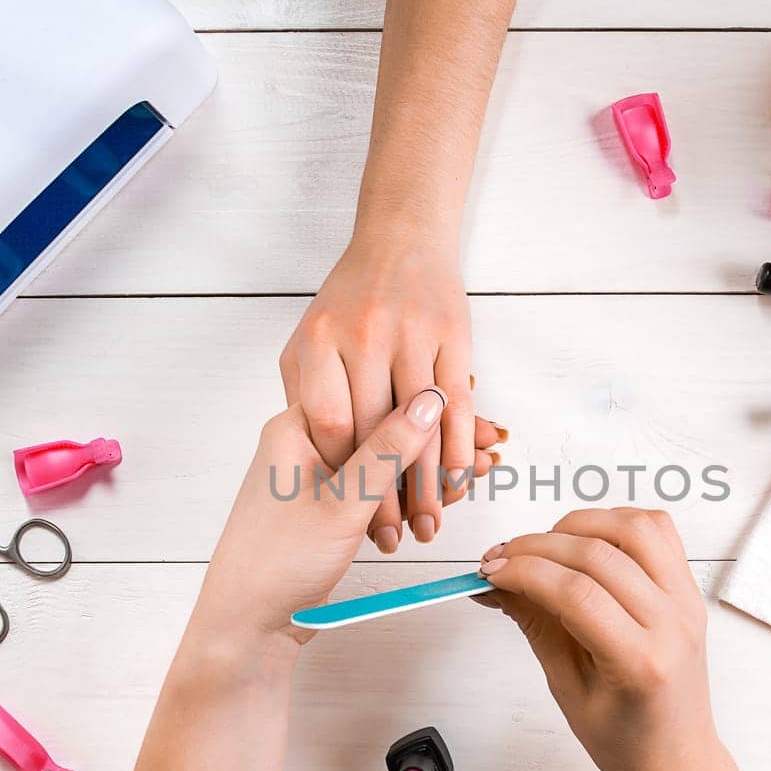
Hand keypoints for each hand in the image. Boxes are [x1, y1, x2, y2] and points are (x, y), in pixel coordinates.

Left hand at [182, 386, 450, 668]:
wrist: (249, 625)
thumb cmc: (273, 564)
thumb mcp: (341, 502)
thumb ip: (387, 450)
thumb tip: (428, 402)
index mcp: (296, 426)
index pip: (370, 393)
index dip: (425, 403)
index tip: (467, 409)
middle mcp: (307, 444)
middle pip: (384, 427)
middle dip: (437, 440)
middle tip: (486, 447)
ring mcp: (320, 477)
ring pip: (386, 461)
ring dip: (429, 470)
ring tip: (473, 474)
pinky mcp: (331, 507)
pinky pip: (379, 489)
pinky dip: (410, 495)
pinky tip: (442, 499)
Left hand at [280, 238, 479, 553]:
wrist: (401, 233)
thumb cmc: (353, 296)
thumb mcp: (311, 344)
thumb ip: (309, 394)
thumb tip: (307, 457)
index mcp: (316, 344)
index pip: (329, 428)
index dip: (343, 474)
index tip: (351, 516)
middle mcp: (361, 337)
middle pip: (373, 435)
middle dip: (385, 494)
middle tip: (394, 537)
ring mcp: (409, 335)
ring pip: (419, 427)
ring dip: (428, 482)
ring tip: (429, 524)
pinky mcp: (452, 335)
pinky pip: (458, 403)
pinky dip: (462, 446)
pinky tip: (463, 479)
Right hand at [476, 508, 722, 770]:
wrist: (677, 759)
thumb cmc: (626, 740)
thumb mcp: (566, 689)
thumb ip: (535, 626)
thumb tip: (497, 583)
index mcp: (641, 662)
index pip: (576, 592)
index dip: (525, 572)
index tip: (490, 572)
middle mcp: (672, 624)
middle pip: (599, 555)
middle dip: (538, 547)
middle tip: (501, 559)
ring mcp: (687, 602)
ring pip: (635, 528)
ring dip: (581, 524)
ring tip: (545, 547)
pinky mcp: (690, 590)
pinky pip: (659, 531)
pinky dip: (618, 522)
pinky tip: (587, 541)